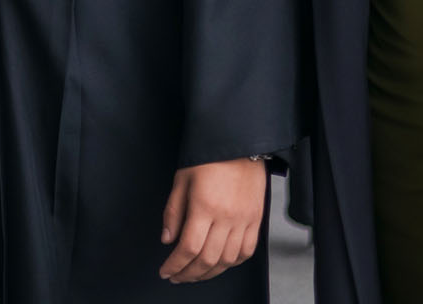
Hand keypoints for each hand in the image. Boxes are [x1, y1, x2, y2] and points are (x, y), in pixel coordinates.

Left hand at [159, 157, 266, 283]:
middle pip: (207, 259)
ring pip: (228, 260)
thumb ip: (173, 212)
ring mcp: (244, 221)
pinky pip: (247, 251)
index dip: (175, 265)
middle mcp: (226, 217)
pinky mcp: (257, 220)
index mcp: (204, 207)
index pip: (188, 248)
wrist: (240, 144)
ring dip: (210, 273)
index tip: (166, 272)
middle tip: (177, 277)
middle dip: (189, 274)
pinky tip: (220, 264)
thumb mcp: (181, 179)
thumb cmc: (208, 157)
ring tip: (195, 274)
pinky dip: (233, 263)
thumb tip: (167, 239)